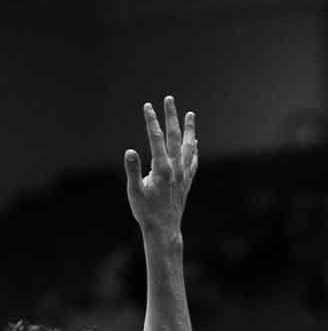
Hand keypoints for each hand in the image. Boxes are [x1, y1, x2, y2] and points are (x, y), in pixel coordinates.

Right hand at [125, 96, 197, 240]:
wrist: (164, 230)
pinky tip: (195, 143)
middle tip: (169, 99)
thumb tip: (130, 151)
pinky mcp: (186, 183)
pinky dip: (194, 150)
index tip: (148, 106)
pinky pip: (193, 162)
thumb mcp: (135, 191)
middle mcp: (176, 169)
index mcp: (162, 169)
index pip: (157, 139)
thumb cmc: (146, 212)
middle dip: (171, 117)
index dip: (152, 121)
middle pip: (174, 137)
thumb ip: (133, 170)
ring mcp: (183, 176)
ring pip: (188, 147)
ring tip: (191, 115)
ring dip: (189, 130)